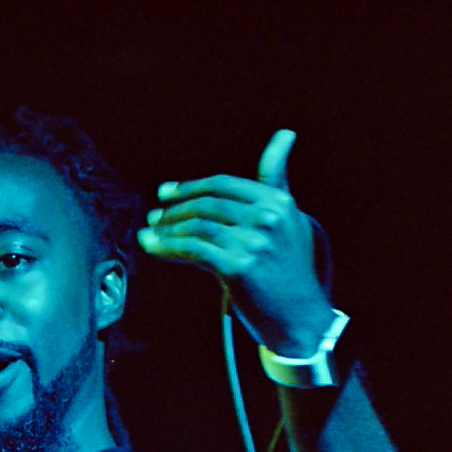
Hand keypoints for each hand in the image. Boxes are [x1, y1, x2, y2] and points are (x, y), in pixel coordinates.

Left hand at [137, 129, 335, 355]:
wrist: (300, 317)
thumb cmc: (290, 268)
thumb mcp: (290, 218)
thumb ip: (276, 179)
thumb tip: (284, 133)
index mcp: (278, 202)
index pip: (223, 184)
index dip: (190, 187)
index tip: (166, 193)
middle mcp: (268, 218)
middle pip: (207, 203)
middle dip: (174, 209)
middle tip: (154, 216)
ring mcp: (254, 243)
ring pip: (197, 226)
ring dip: (167, 229)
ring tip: (151, 232)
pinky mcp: (238, 267)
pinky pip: (193, 250)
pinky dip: (167, 247)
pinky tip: (152, 247)